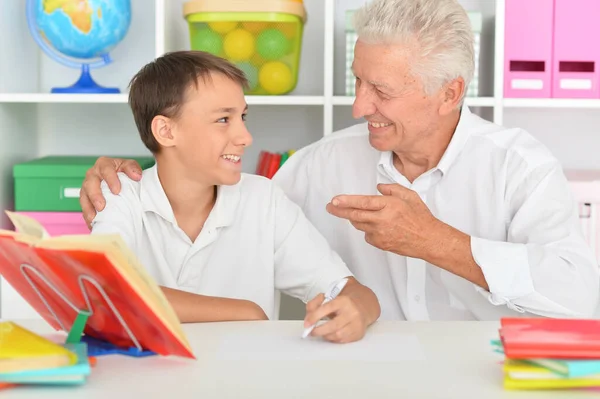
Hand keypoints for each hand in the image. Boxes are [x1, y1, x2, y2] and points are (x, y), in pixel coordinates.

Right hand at [80, 157, 142, 228]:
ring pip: (84, 197)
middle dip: (95, 196)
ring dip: (88, 208)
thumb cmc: (123, 172)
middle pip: (90, 184)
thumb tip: (136, 175)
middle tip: (101, 206)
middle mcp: (93, 175)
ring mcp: (87, 187)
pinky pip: (85, 208)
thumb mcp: (129, 166)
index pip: (106, 170)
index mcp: (104, 165)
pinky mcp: (86, 199)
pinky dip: (88, 216)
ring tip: (94, 218)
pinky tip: (93, 224)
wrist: (120, 180)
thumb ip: (132, 168)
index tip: (117, 191)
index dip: (111, 180)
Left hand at [303, 292, 367, 343]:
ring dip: (326, 335)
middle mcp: (352, 312)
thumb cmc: (342, 304)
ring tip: (321, 332)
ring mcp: (357, 324)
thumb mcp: (328, 297)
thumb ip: (315, 304)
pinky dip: (333, 339)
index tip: (307, 323)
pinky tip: (331, 334)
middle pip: (333, 325)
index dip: (315, 316)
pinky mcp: (358, 333)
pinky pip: (342, 340)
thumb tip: (308, 318)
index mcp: (343, 301)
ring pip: (337, 335)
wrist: (362, 307)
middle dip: (318, 330)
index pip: (327, 308)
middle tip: (311, 331)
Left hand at [326, 183, 441, 258]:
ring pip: (359, 225)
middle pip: (354, 215)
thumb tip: (379, 187)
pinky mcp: (380, 244)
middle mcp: (382, 220)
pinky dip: (368, 229)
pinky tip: (378, 226)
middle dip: (339, 211)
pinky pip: (367, 235)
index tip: (335, 200)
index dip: (346, 201)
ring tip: (356, 214)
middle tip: (330, 207)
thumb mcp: (409, 196)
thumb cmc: (421, 218)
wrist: (429, 240)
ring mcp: (380, 234)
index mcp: (389, 206)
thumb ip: (392, 189)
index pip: (362, 202)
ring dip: (355, 219)